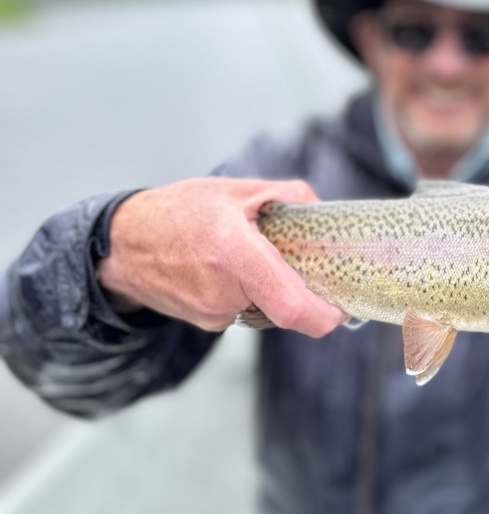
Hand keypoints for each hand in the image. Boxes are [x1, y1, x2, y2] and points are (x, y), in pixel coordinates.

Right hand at [97, 177, 344, 336]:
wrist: (123, 245)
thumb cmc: (178, 211)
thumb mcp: (235, 191)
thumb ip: (286, 196)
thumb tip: (319, 208)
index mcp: (235, 254)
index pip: (291, 307)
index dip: (324, 315)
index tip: (341, 308)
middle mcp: (224, 291)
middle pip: (285, 306)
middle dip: (298, 287)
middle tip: (295, 260)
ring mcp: (213, 313)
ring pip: (265, 308)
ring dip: (270, 288)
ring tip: (249, 256)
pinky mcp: (206, 323)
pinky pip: (244, 310)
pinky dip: (248, 293)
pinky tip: (227, 269)